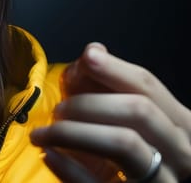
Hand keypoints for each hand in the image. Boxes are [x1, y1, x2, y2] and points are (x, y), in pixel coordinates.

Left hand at [30, 43, 190, 181]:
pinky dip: (68, 167)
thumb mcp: (120, 122)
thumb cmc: (123, 160)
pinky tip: (48, 154)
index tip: (86, 57)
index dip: (115, 68)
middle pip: (139, 110)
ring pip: (124, 143)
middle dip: (91, 103)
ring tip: (43, 132)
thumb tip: (94, 51)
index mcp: (180, 126)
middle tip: (58, 109)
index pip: (149, 87)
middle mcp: (181, 154)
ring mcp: (162, 182)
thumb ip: (105, 87)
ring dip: (74, 131)